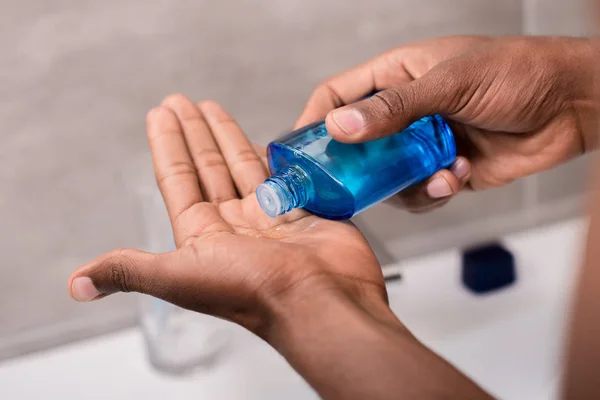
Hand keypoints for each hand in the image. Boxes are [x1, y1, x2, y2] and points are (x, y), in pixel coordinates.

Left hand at [67, 95, 387, 337]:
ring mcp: (268, 217)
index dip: (166, 147)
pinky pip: (281, 176)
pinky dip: (270, 155)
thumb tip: (78, 285)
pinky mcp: (302, 210)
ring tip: (211, 106)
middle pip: (207, 169)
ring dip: (225, 136)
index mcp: (202, 236)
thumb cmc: (250, 292)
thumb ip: (130, 270)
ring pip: (241, 168)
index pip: (177, 180)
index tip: (159, 114)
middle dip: (192, 134)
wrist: (318, 301)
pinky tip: (260, 136)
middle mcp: (233, 225)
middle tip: (180, 101)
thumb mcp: (179, 278)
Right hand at [296, 36, 597, 211]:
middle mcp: (405, 112)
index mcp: (397, 75)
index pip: (339, 96)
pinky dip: (434, 192)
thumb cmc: (516, 74)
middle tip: (350, 186)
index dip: (315, 121)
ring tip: (438, 173)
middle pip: (357, 144)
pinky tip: (458, 176)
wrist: (571, 106)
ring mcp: (423, 144)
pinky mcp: (444, 171)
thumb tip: (340, 126)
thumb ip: (394, 107)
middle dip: (355, 167)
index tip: (298, 151)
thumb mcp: (450, 83)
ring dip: (406, 184)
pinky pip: (420, 193)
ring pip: (386, 177)